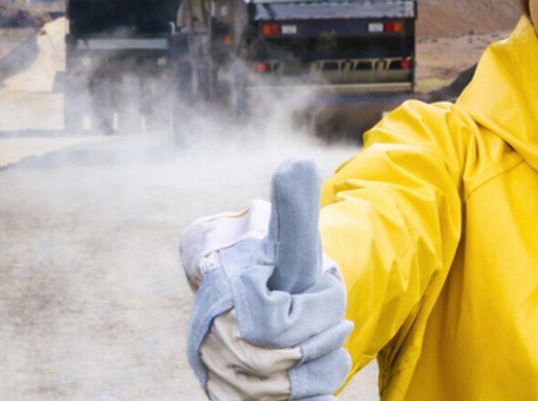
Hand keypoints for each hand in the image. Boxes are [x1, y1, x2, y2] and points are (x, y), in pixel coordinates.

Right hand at [181, 158, 352, 399]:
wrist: (250, 296)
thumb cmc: (276, 264)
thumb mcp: (290, 238)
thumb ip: (293, 206)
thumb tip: (299, 161)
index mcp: (220, 297)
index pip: (277, 326)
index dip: (311, 312)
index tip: (318, 297)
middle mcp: (207, 340)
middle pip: (285, 361)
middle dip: (321, 337)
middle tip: (330, 320)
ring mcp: (217, 374)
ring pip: (285, 391)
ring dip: (319, 368)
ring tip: (324, 343)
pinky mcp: (231, 398)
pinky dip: (307, 396)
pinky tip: (321, 386)